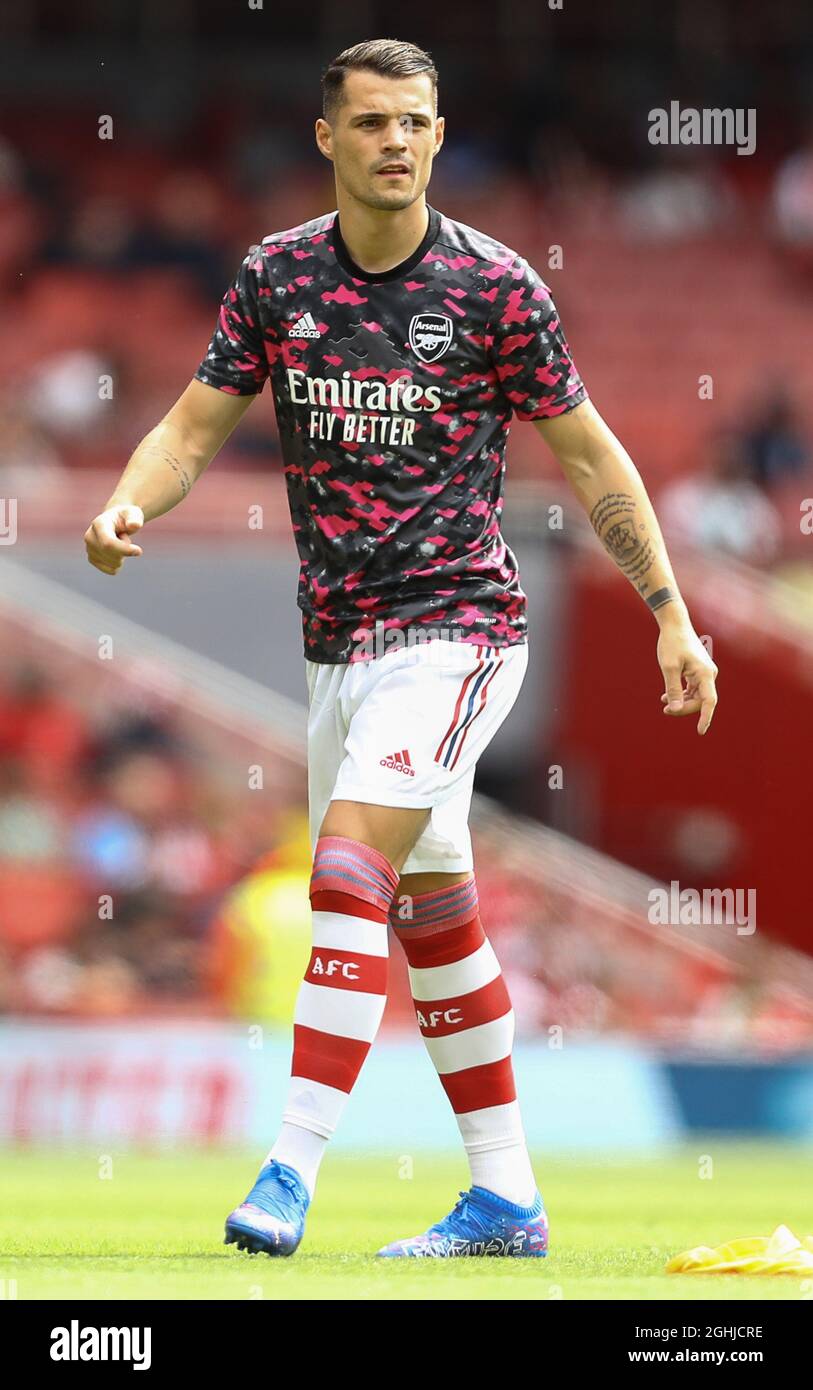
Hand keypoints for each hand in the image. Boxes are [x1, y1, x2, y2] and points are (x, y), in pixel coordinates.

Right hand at [84, 505, 143, 574]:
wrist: (115, 522)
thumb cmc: (126, 517)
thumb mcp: (133, 513)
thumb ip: (135, 518)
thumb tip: (134, 525)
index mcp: (98, 524)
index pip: (108, 543)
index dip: (124, 549)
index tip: (139, 551)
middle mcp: (90, 537)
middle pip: (112, 556)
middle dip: (126, 551)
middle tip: (125, 537)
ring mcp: (89, 549)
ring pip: (113, 565)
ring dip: (123, 556)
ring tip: (119, 542)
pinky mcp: (92, 559)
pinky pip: (112, 571)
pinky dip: (118, 564)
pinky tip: (115, 551)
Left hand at [657, 618, 718, 734]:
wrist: (675, 624)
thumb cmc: (672, 643)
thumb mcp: (668, 667)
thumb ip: (672, 689)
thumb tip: (675, 708)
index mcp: (705, 673)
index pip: (709, 702)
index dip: (705, 718)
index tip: (700, 731)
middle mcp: (709, 674)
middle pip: (700, 700)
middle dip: (684, 707)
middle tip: (665, 710)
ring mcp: (704, 672)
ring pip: (696, 696)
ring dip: (682, 702)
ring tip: (664, 705)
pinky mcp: (698, 671)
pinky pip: (693, 689)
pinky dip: (681, 694)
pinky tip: (666, 697)